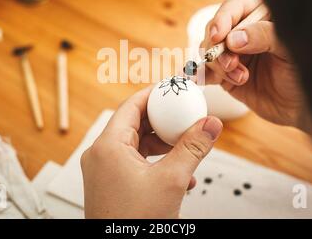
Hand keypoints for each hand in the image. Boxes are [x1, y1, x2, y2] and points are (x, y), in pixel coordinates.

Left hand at [81, 86, 222, 217]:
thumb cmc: (133, 224)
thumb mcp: (172, 181)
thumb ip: (193, 148)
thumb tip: (210, 124)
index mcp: (107, 146)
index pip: (130, 105)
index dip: (153, 94)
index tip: (171, 88)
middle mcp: (101, 156)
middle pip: (134, 123)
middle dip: (162, 120)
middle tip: (183, 114)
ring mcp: (104, 171)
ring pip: (136, 145)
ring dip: (163, 144)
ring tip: (186, 146)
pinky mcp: (111, 185)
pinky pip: (135, 163)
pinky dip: (156, 162)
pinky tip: (180, 175)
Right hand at [200, 0, 302, 126]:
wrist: (303, 106)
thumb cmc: (304, 72)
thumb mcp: (289, 49)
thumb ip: (264, 37)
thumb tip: (233, 39)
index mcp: (259, 18)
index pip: (232, 9)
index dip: (221, 20)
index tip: (218, 36)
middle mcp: (242, 34)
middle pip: (214, 31)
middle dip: (218, 48)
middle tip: (232, 64)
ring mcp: (233, 56)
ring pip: (209, 52)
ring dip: (218, 65)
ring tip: (240, 78)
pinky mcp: (226, 77)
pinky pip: (206, 72)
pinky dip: (201, 75)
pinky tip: (202, 79)